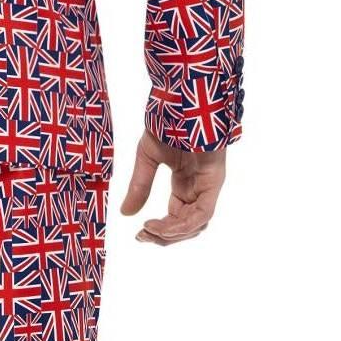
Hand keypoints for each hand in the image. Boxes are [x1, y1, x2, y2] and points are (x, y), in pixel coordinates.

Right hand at [119, 130, 227, 245]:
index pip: (176, 216)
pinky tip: (162, 225)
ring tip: (150, 231)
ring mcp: (208, 185)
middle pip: (186, 225)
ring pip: (196, 223)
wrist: (182, 103)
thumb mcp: (147, 158)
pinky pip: (203, 213)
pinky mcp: (214, 182)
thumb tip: (126, 214)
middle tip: (143, 237)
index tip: (139, 233)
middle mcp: (198, 187)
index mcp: (184, 183)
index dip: (159, 229)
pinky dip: (183, 224)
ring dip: (173, 233)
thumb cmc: (167, 123)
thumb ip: (139, 186)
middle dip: (165, 236)